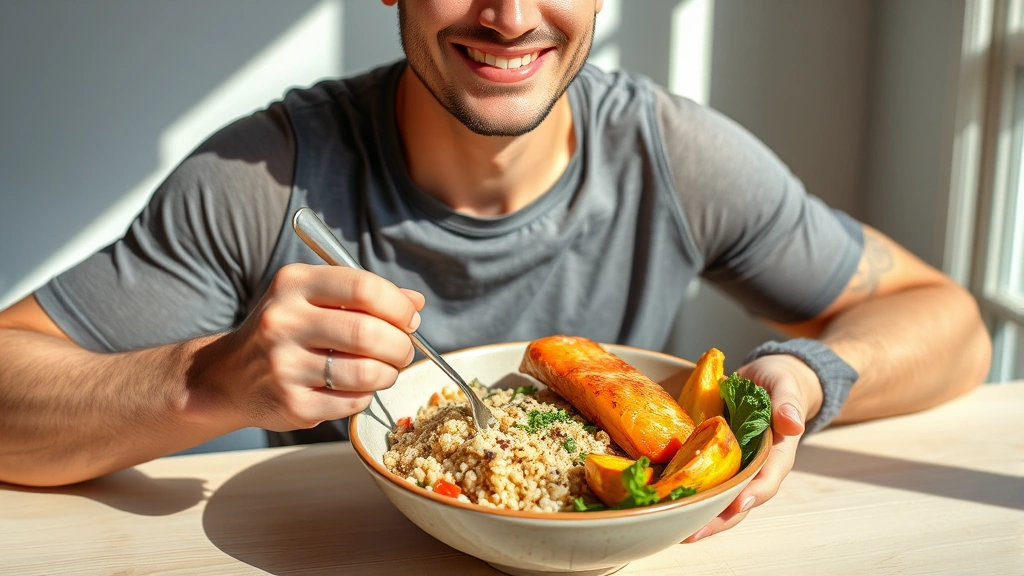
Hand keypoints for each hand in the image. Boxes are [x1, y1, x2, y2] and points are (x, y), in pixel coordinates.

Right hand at [197, 263, 423, 431]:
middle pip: (368, 332)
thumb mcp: (314, 298)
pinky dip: (366, 395)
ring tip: (385, 370)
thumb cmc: (285, 331)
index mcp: (293, 284)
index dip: (398, 305)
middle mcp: (283, 322)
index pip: (363, 287)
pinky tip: (357, 387)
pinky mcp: (291, 404)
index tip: (409, 318)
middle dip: (400, 344)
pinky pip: (353, 401)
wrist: (229, 376)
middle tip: (403, 350)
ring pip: (366, 371)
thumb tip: (415, 302)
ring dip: (389, 373)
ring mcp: (284, 366)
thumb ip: (364, 296)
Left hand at [683, 353, 822, 541]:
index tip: (737, 505)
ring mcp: (737, 466)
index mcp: (778, 452)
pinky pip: (706, 482)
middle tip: (692, 534)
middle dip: (719, 520)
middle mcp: (757, 466)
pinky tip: (669, 506)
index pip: (768, 478)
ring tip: (677, 533)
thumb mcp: (785, 384)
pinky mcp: (718, 460)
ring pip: (722, 499)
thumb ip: (789, 401)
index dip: (754, 493)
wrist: (765, 378)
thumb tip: (792, 423)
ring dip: (702, 517)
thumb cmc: (778, 381)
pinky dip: (691, 494)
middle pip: (741, 500)